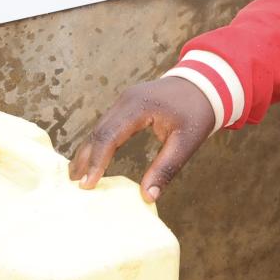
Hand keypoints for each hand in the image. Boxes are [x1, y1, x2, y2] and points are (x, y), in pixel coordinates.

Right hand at [68, 77, 216, 201]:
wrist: (205, 83)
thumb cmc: (197, 111)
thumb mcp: (187, 142)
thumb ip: (166, 168)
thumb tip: (147, 197)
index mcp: (139, 106)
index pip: (109, 136)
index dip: (97, 162)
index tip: (88, 185)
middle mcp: (125, 100)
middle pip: (98, 132)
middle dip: (85, 158)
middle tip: (74, 185)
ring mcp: (124, 100)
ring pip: (99, 127)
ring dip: (88, 151)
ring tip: (76, 176)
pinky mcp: (127, 104)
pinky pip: (107, 124)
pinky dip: (97, 142)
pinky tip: (92, 158)